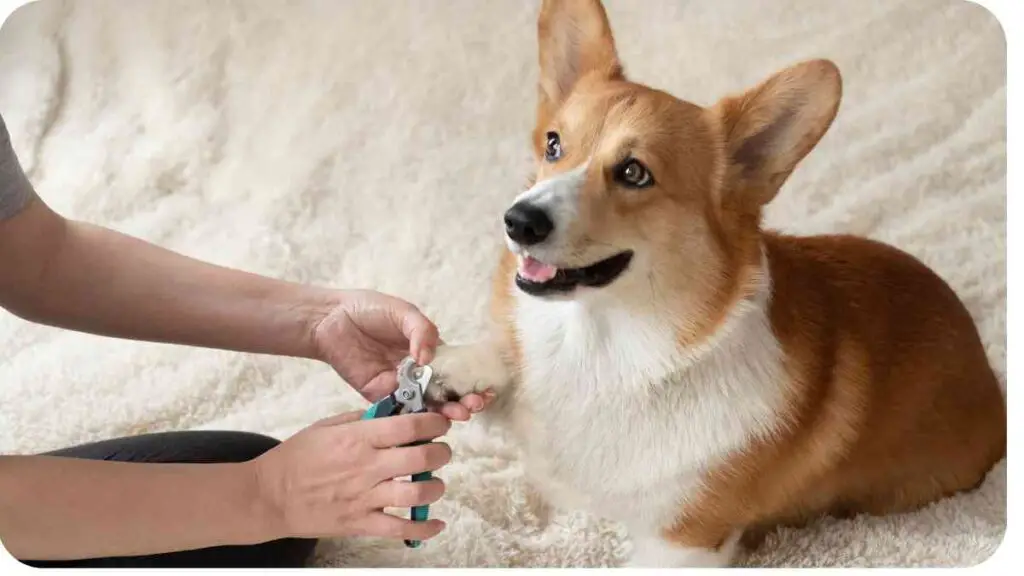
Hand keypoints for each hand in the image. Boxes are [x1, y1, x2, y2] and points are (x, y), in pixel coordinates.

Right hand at [250, 411, 452, 541]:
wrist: (268, 496)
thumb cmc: (295, 458)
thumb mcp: (326, 426)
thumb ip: (361, 418)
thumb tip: (394, 411)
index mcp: (357, 438)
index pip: (409, 426)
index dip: (434, 423)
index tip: (441, 424)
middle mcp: (366, 467)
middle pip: (421, 458)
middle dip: (441, 453)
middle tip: (441, 451)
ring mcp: (364, 497)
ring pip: (416, 493)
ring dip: (435, 487)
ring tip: (434, 482)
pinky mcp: (360, 523)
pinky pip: (400, 529)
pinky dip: (424, 528)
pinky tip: (436, 523)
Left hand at [313, 289, 491, 419]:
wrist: (330, 318)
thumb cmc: (368, 309)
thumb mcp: (403, 312)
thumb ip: (422, 331)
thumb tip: (429, 358)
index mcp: (428, 350)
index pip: (455, 370)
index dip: (471, 381)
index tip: (485, 389)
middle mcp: (417, 371)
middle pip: (445, 392)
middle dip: (463, 401)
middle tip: (473, 406)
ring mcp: (399, 385)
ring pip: (426, 404)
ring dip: (444, 412)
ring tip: (459, 414)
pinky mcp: (378, 394)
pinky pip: (399, 408)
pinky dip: (415, 415)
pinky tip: (429, 418)